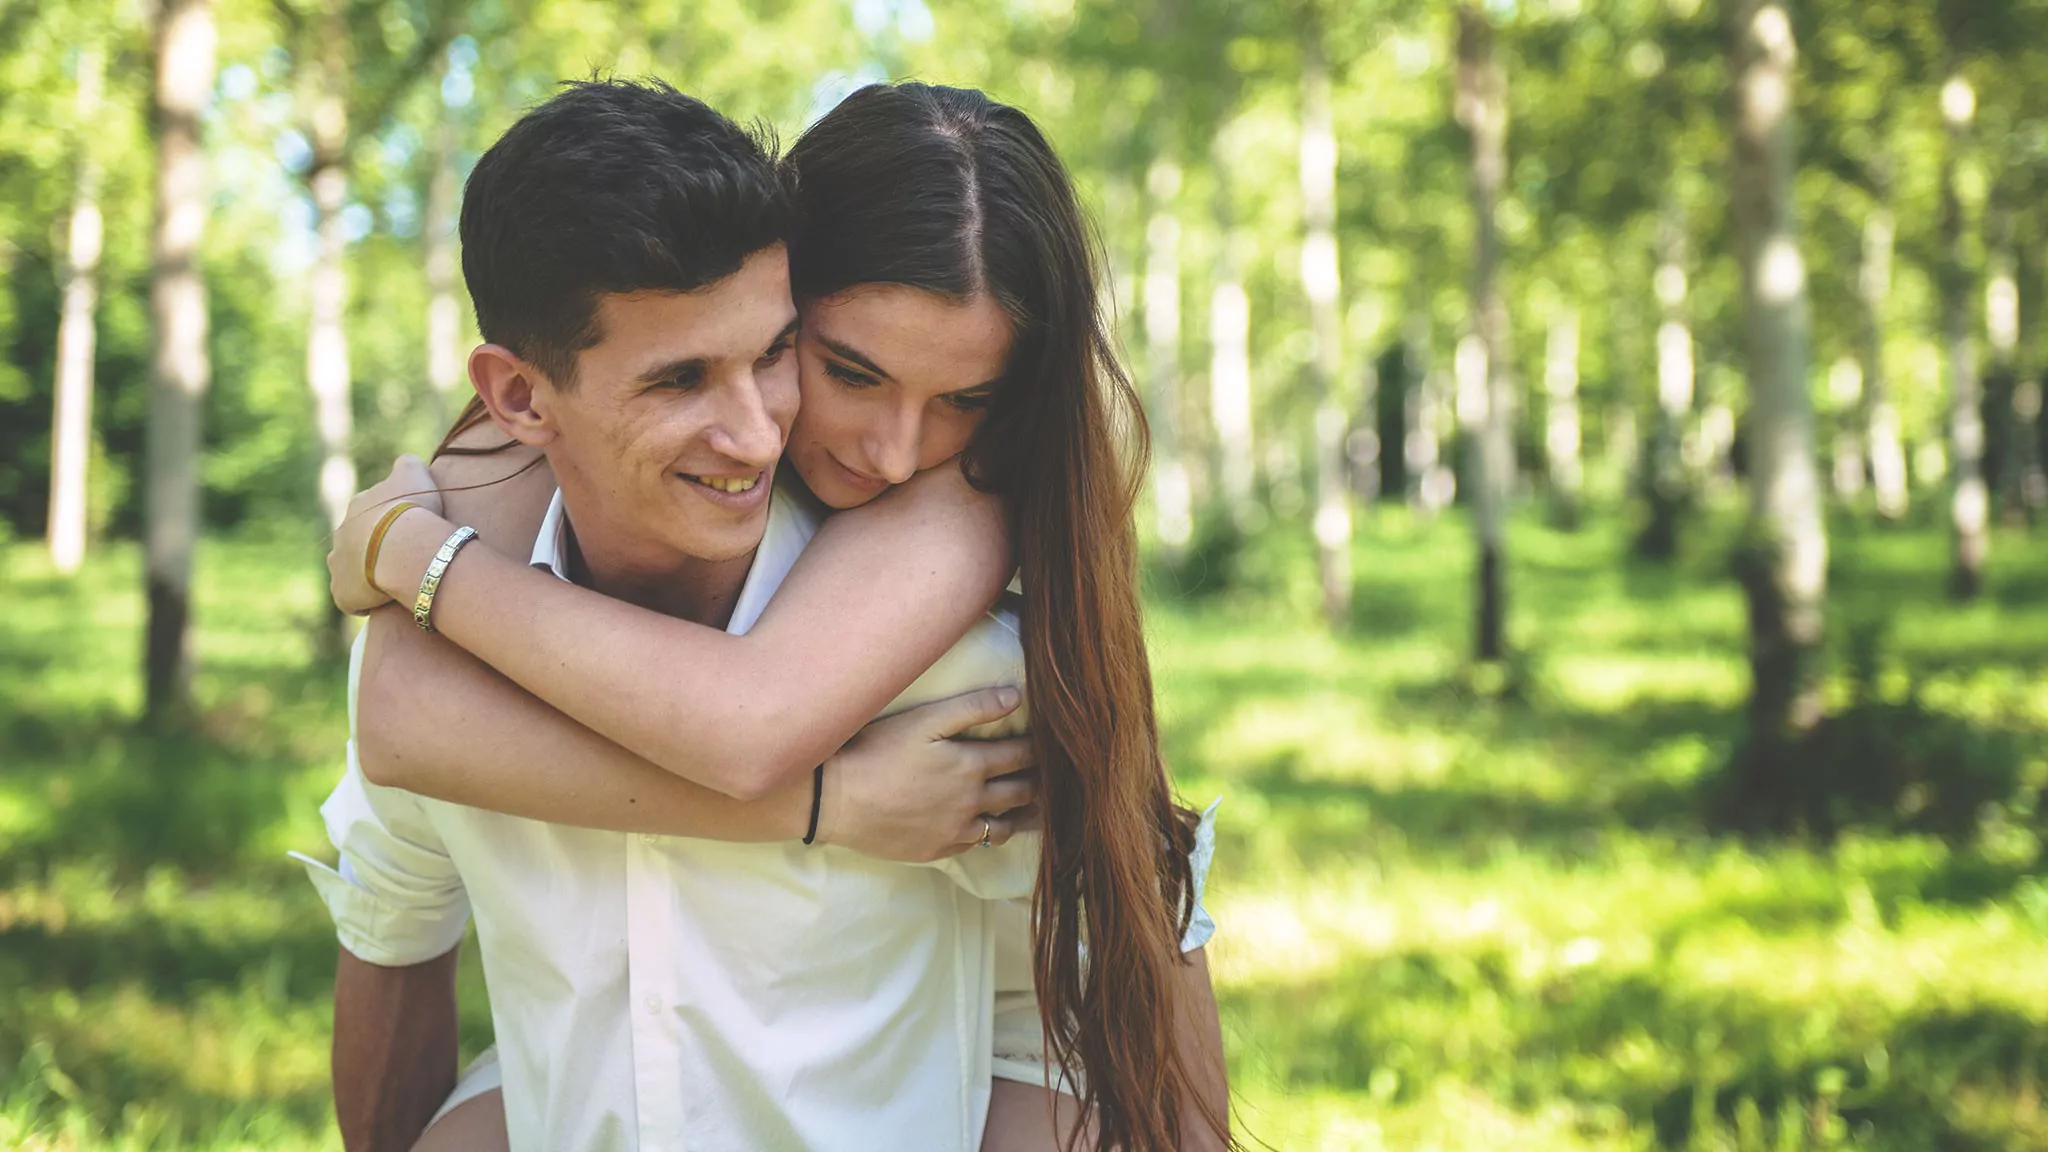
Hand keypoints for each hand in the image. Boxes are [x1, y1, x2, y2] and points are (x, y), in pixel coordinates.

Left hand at [329, 455, 441, 614]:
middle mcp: (341, 534)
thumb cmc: (414, 510)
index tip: (410, 530)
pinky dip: (364, 601)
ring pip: (349, 570)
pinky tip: (384, 602)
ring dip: (365, 575)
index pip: (370, 514)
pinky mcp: (342, 593)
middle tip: (403, 556)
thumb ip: (408, 464)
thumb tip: (406, 462)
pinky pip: (351, 600)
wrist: (405, 547)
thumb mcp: (415, 474)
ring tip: (392, 581)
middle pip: (356, 542)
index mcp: (358, 507)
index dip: (390, 522)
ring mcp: (337, 565)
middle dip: (374, 548)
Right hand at [815, 687, 1037, 863]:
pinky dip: (990, 835)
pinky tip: (992, 828)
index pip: (1021, 756)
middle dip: (1039, 782)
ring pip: (1004, 827)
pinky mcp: (936, 850)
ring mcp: (955, 831)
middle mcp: (971, 802)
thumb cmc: (877, 750)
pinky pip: (976, 846)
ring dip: (1024, 815)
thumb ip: (973, 707)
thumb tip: (1017, 697)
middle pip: (1021, 793)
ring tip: (1037, 809)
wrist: (836, 800)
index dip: (1039, 748)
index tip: (1051, 743)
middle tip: (1053, 776)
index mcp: (971, 766)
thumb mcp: (925, 720)